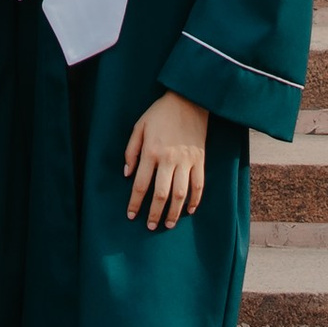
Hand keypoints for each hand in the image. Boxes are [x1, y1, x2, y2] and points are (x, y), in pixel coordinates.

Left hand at [122, 91, 207, 229]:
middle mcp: (169, 159)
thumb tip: (127, 174)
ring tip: (168, 224)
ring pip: (180, 194)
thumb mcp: (139, 126)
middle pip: (161, 194)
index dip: (135, 202)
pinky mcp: (200, 160)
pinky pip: (199, 185)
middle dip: (154, 213)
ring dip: (174, 212)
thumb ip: (131, 151)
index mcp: (151, 152)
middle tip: (150, 226)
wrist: (189, 100)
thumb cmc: (160, 113)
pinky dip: (195, 200)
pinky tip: (189, 210)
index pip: (141, 184)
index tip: (131, 215)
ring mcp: (187, 161)